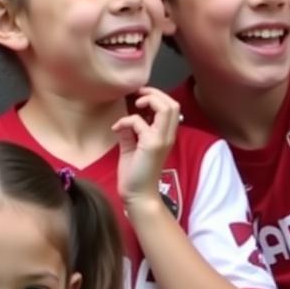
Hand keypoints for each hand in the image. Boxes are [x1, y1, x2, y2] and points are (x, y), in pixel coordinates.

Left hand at [114, 87, 182, 209]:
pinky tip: (116, 129)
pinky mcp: (152, 145)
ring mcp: (162, 140)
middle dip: (154, 93)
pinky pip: (140, 121)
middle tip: (137, 97)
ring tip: (135, 104)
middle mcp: (168, 136)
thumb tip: (124, 119)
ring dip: (149, 100)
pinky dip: (126, 120)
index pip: (171, 107)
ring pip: (166, 107)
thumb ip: (131, 132)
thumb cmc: (135, 174)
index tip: (139, 98)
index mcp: (166, 136)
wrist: (137, 195)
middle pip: (172, 104)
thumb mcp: (131, 147)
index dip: (157, 97)